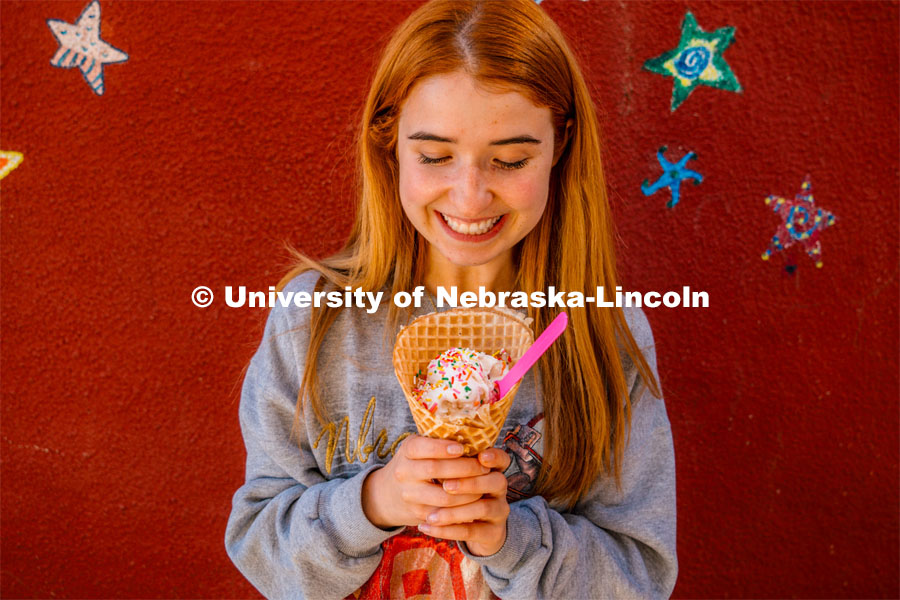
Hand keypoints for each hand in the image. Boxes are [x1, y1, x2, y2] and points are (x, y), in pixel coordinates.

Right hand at [362, 435, 487, 528]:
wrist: (387, 495)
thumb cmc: (413, 465)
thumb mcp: (418, 450)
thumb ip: (439, 444)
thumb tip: (476, 439)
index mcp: (407, 450)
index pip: (421, 447)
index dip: (442, 447)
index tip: (462, 447)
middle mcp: (404, 472)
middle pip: (435, 469)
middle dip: (464, 468)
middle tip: (484, 467)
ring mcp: (410, 495)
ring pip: (444, 497)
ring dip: (469, 492)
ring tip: (484, 486)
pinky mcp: (418, 514)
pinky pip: (445, 515)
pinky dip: (463, 509)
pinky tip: (476, 502)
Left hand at [418, 447, 511, 556]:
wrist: (476, 528)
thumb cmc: (458, 492)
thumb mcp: (455, 475)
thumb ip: (448, 462)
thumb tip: (427, 448)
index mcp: (492, 470)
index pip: (502, 459)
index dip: (494, 457)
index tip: (481, 456)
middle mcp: (499, 489)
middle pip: (496, 481)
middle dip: (470, 483)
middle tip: (446, 486)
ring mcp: (499, 510)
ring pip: (483, 508)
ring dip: (454, 512)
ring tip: (431, 516)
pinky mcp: (493, 532)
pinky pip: (471, 532)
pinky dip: (447, 531)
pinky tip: (426, 527)